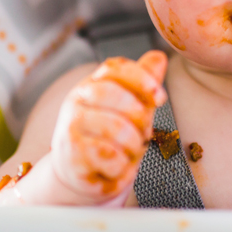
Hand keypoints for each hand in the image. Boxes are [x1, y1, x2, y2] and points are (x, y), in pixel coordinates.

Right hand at [49, 51, 168, 202]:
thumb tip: (159, 57)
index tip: (161, 98)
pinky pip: (110, 156)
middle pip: (115, 96)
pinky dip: (122, 166)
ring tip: (130, 153)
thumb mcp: (129, 109)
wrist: (79, 174)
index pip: (115, 68)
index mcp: (93, 84)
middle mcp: (77, 100)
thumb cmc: (108, 138)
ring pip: (116, 129)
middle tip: (144, 135)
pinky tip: (117, 168)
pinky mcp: (71, 154)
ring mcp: (71, 126)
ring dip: (134, 146)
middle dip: (140, 118)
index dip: (141, 78)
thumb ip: (142, 85)